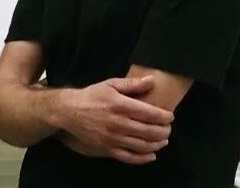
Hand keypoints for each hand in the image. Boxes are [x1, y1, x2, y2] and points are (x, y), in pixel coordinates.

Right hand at [55, 76, 173, 163]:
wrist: (69, 112)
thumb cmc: (92, 96)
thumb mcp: (111, 84)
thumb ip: (132, 84)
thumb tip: (152, 81)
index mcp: (121, 105)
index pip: (150, 114)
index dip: (164, 117)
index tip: (170, 116)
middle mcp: (119, 123)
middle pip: (149, 131)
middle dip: (164, 131)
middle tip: (168, 129)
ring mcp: (113, 139)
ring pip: (142, 146)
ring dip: (157, 144)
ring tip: (163, 141)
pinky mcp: (107, 149)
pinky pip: (129, 157)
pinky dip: (143, 158)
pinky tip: (151, 155)